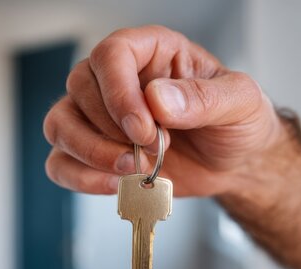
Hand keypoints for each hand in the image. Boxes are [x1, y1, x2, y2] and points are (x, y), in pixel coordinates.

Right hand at [44, 25, 284, 195]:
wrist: (236, 163)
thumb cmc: (238, 123)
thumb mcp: (240, 103)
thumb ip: (205, 98)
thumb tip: (156, 99)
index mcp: (153, 52)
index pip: (112, 54)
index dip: (119, 93)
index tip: (144, 129)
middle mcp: (119, 79)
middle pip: (79, 88)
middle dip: (112, 129)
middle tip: (153, 150)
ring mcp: (101, 117)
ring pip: (60, 125)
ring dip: (91, 153)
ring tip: (133, 170)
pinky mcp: (95, 153)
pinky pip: (60, 163)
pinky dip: (81, 179)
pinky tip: (117, 185)